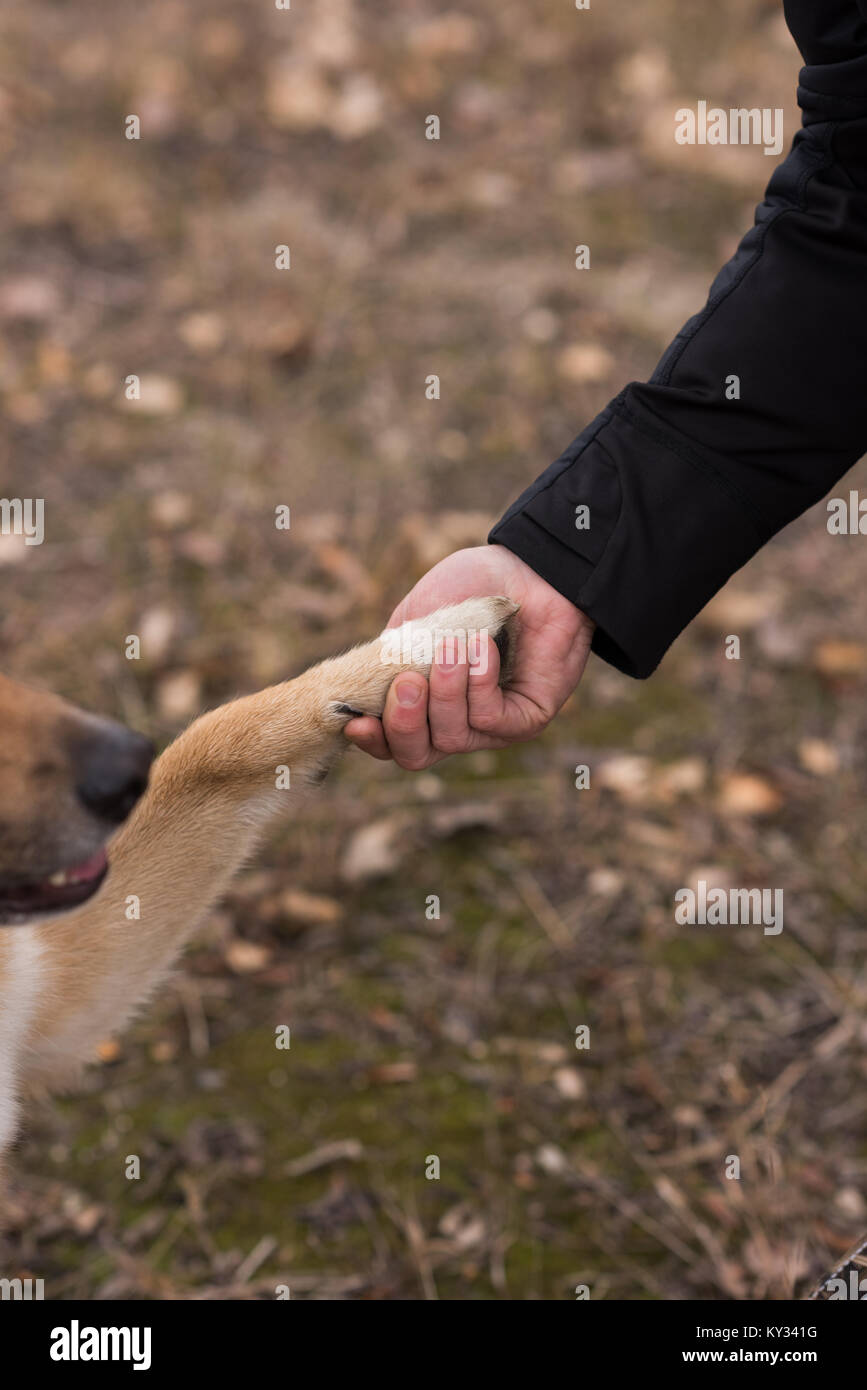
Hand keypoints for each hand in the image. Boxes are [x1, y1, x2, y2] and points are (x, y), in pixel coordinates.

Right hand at [344, 544, 594, 767]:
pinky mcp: (525, 719)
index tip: (354, 721)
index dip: (371, 739)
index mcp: (420, 703)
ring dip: (446, 692)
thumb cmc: (469, 589)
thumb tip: (361, 698)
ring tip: (452, 647)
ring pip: (451, 737)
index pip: (390, 742)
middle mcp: (452, 723)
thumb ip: (388, 659)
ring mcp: (489, 727)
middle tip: (407, 683)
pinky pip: (490, 719)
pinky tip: (484, 648)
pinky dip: (480, 683)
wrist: (526, 568)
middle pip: (415, 755)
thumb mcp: (415, 621)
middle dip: (404, 724)